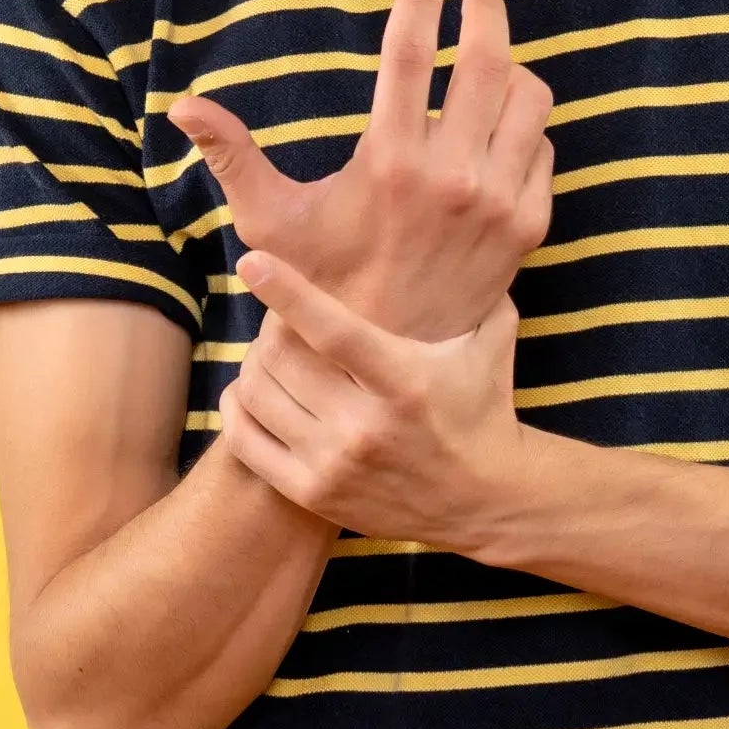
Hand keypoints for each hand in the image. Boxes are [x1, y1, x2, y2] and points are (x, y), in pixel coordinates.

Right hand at [166, 0, 553, 339]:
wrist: (387, 357)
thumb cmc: (321, 280)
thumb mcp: (271, 219)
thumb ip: (232, 156)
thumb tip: (182, 107)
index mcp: (389, 160)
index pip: (409, 50)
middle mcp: (451, 175)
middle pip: (486, 59)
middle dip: (485, 9)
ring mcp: (497, 200)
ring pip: (527, 97)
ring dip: (511, 68)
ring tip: (490, 61)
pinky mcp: (528, 225)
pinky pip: (542, 147)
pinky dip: (526, 127)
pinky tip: (501, 127)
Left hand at [215, 248, 535, 550]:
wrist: (486, 501)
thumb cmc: (484, 407)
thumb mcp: (491, 342)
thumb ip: (481, 286)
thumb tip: (467, 228)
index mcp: (405, 381)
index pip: (333, 330)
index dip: (287, 291)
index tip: (253, 261)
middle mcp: (366, 426)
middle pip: (281, 357)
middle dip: (268, 327)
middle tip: (279, 317)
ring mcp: (335, 464)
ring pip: (257, 394)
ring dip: (252, 363)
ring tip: (269, 352)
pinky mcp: (314, 494)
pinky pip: (246, 442)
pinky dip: (237, 408)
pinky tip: (251, 390)